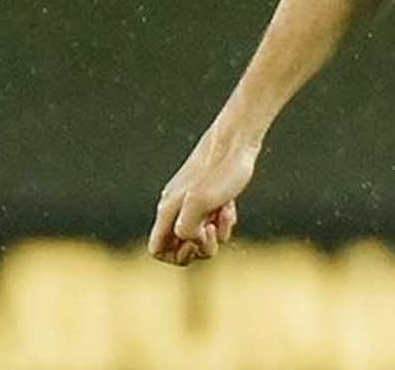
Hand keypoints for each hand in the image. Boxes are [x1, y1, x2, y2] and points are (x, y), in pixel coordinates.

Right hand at [148, 125, 257, 265]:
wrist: (237, 138)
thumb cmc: (222, 170)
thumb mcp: (201, 203)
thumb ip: (187, 229)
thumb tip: (189, 240)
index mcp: (168, 210)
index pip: (157, 250)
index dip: (176, 257)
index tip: (196, 243)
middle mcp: (176, 207)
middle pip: (181, 246)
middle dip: (202, 246)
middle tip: (215, 230)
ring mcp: (192, 201)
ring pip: (201, 234)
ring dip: (218, 231)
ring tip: (225, 212)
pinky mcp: (209, 194)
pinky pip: (212, 221)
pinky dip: (223, 219)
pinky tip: (230, 205)